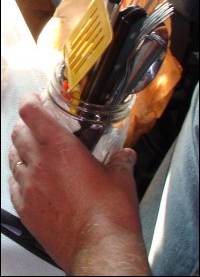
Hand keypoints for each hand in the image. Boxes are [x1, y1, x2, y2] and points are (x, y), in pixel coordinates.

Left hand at [9, 93, 150, 274]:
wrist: (99, 249)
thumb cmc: (109, 214)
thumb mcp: (121, 178)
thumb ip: (121, 160)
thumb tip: (125, 155)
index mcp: (61, 149)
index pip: (32, 114)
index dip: (30, 101)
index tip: (34, 99)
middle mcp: (39, 165)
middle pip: (18, 133)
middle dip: (26, 124)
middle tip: (37, 125)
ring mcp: (29, 188)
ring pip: (12, 158)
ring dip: (21, 149)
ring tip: (33, 150)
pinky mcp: (26, 209)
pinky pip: (13, 184)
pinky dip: (18, 175)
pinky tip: (29, 178)